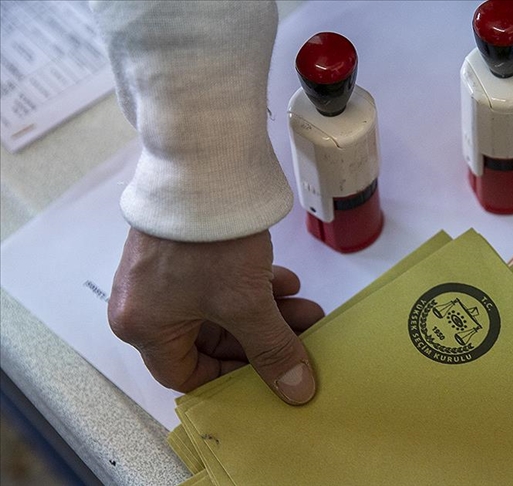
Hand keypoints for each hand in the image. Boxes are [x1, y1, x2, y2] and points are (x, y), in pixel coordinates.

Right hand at [108, 228, 323, 404]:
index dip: (233, 379)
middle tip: (304, 334)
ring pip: (222, 310)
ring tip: (308, 308)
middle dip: (263, 338)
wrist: (203, 168)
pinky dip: (254, 286)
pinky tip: (289, 281)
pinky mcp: (182, 249)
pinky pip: (219, 283)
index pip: (186, 375)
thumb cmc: (212, 245)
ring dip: (267, 312)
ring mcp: (163, 274)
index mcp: (144, 327)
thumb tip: (297, 392)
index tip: (273, 373)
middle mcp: (144, 305)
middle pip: (211, 341)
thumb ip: (272, 350)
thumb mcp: (247, 303)